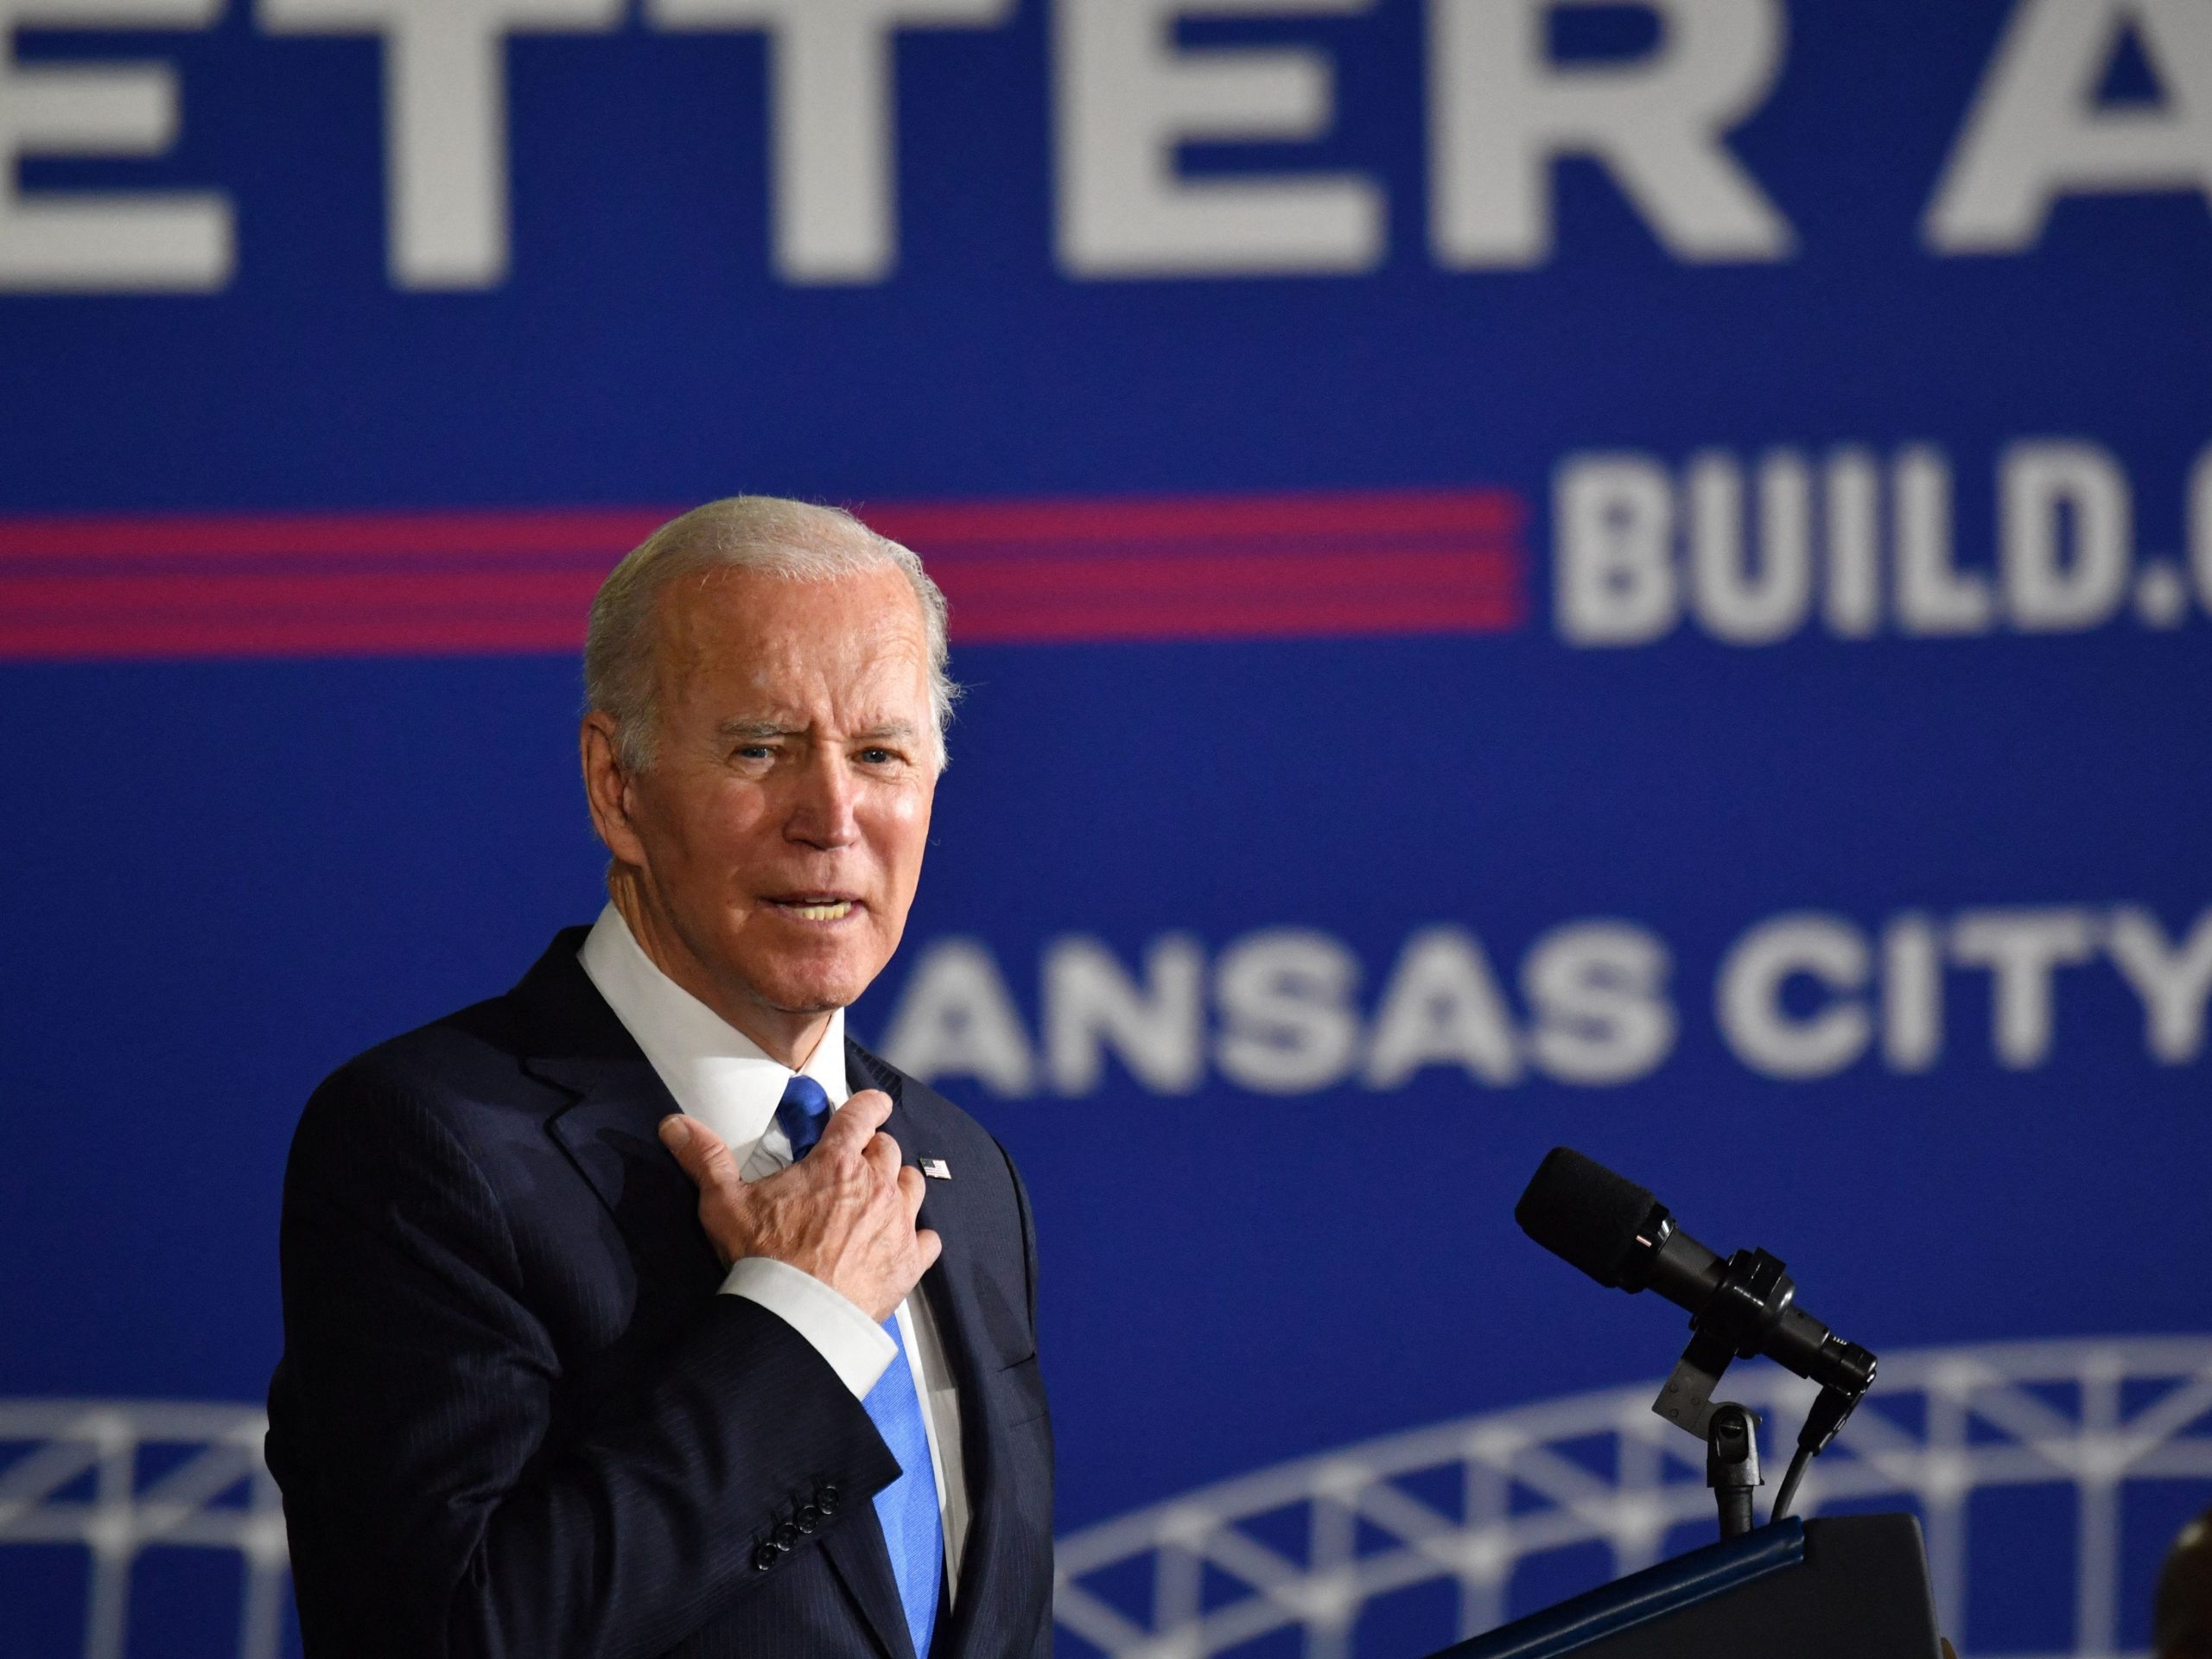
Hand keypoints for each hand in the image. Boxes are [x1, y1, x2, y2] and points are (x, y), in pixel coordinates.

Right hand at [657, 1090, 940, 1323]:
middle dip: (873, 1151)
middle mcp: (876, 1186)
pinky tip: (903, 1242)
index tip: (873, 1103)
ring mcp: (898, 1223)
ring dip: (898, 1185)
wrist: (797, 1318)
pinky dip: (918, 1236)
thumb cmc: (763, 1259)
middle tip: (855, 1164)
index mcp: (836, 1163)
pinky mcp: (909, 1262)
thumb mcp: (724, 1204)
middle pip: (887, 1150)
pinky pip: (928, 1238)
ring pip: (913, 1185)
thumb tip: (675, 1125)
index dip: (869, 1103)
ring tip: (880, 1197)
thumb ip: (705, 1159)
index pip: (862, 1115)